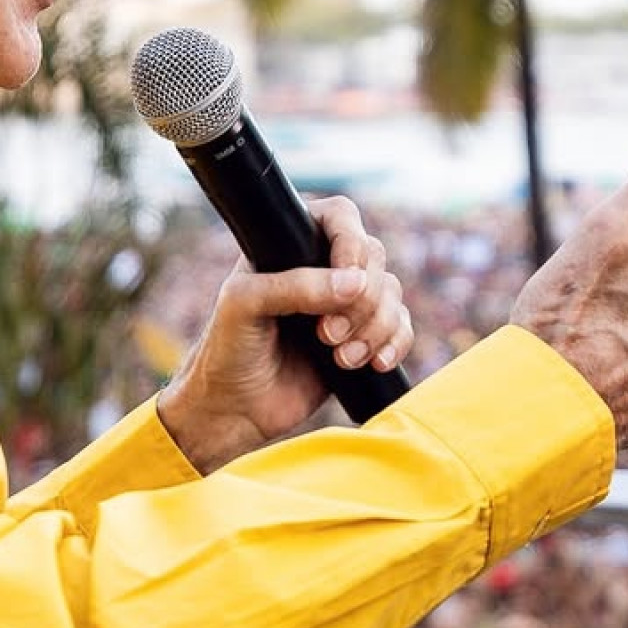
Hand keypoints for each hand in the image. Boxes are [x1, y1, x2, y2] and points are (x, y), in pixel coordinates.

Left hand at [158, 196, 412, 471]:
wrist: (234, 410)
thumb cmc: (228, 350)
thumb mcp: (245, 305)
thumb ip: (296, 287)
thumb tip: (356, 282)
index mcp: (292, 246)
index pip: (340, 218)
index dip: (352, 243)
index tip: (347, 278)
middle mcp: (322, 270)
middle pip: (374, 259)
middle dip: (362, 301)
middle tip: (328, 333)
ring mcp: (344, 306)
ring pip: (390, 295)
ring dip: (376, 328)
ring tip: (342, 358)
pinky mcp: (362, 340)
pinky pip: (400, 329)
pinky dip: (394, 344)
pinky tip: (374, 363)